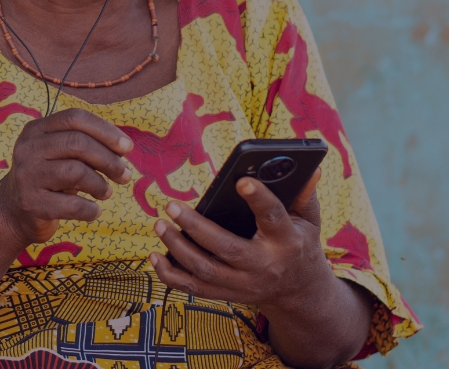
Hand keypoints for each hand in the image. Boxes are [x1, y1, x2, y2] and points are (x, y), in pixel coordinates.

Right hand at [0, 108, 133, 247]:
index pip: (75, 118)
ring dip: (100, 184)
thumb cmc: (48, 179)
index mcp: (36, 129)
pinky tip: (93, 211)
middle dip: (109, 159)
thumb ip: (85, 145)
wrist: (13, 213)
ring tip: (106, 193)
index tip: (127, 147)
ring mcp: (26, 176)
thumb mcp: (60, 154)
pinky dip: (90, 210)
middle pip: (77, 143)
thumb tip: (124, 147)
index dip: (106, 130)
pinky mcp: (31, 203)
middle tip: (125, 175)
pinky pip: (72, 205)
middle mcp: (28, 148)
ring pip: (76, 172)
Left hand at [150, 169, 333, 313]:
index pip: (272, 218)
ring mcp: (243, 284)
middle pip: (226, 248)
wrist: (299, 291)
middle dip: (196, 227)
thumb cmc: (299, 244)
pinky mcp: (227, 294)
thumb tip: (309, 168)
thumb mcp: (309, 221)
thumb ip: (305, 195)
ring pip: (205, 270)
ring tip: (159, 224)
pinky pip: (194, 289)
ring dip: (178, 248)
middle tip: (171, 205)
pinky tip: (154, 256)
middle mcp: (264, 265)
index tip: (241, 180)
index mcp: (286, 241)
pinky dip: (171, 276)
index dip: (259, 199)